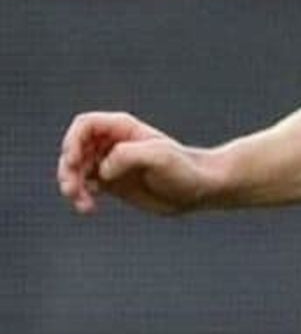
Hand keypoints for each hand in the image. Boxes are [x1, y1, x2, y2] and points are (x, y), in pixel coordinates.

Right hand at [57, 111, 212, 216]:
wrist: (199, 190)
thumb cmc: (184, 168)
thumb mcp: (159, 156)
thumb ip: (127, 156)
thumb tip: (102, 170)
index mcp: (123, 129)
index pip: (85, 125)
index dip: (73, 141)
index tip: (76, 161)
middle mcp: (113, 144)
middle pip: (75, 148)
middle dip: (68, 168)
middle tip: (73, 189)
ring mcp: (111, 163)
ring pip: (76, 169)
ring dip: (71, 185)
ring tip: (82, 204)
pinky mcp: (112, 183)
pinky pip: (85, 186)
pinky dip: (80, 196)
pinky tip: (89, 208)